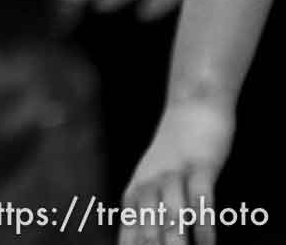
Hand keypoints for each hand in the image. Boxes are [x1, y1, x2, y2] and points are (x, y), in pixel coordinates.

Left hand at [121, 98, 233, 244]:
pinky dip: (203, 220)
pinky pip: (202, 196)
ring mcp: (176, 171)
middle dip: (150, 244)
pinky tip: (207, 242)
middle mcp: (152, 180)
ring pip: (172, 209)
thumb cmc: (176, 149)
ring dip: (174, 236)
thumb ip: (152, 206)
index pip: (129, 222)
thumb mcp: (157, 176)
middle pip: (148, 219)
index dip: (129, 241)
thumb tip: (148, 235)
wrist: (193, 105)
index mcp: (138, 186)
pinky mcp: (201, 164)